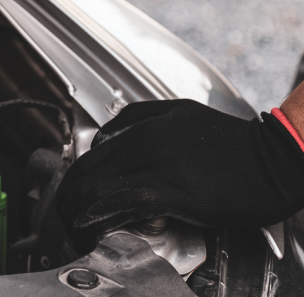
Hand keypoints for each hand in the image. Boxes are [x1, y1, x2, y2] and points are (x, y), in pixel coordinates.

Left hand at [55, 99, 303, 238]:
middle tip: (64, 219)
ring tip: (75, 230)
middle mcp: (145, 144)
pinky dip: (102, 214)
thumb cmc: (232, 139)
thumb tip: (106, 132)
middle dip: (68, 200)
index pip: (91, 156)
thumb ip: (140, 116)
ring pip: (100, 187)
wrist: (276, 156)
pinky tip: (94, 225)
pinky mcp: (178, 191)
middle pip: (88, 173)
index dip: (72, 182)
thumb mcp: (181, 111)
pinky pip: (126, 202)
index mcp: (144, 128)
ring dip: (79, 212)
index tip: (69, 200)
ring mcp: (160, 166)